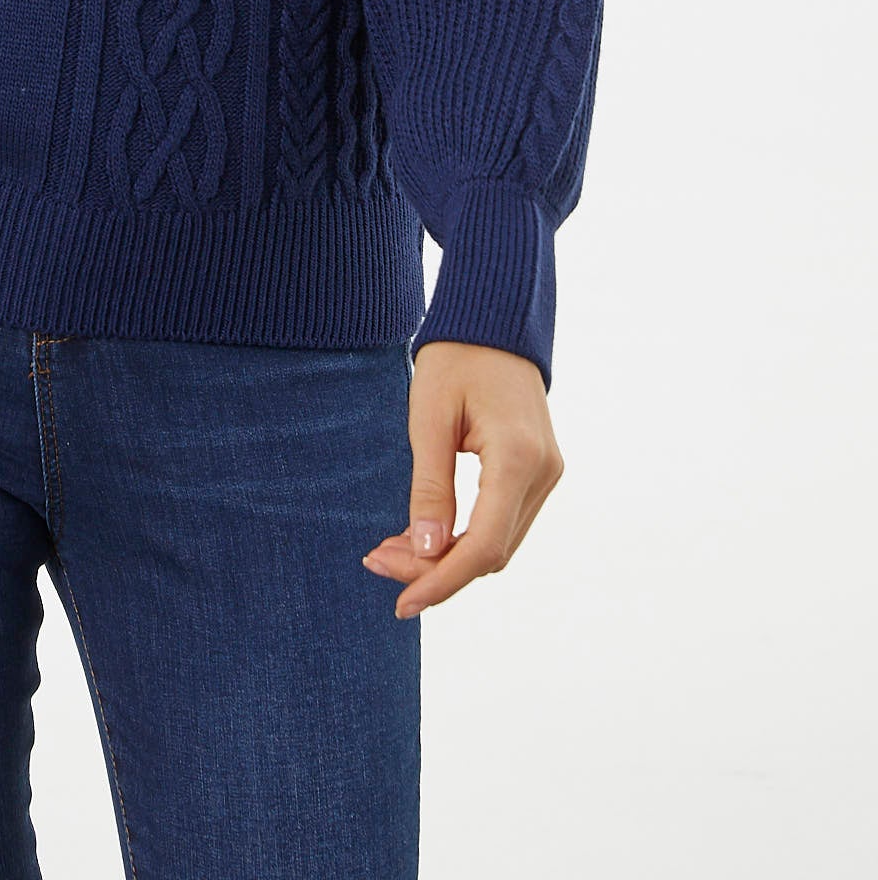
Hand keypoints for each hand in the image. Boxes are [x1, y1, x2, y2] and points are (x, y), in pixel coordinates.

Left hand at [361, 340, 564, 617]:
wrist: (494, 320)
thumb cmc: (457, 357)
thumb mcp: (430, 417)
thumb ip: (430, 487)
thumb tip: (425, 553)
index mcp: (519, 459)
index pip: (485, 545)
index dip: (441, 581)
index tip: (401, 602)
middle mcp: (543, 473)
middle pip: (491, 552)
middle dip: (434, 569)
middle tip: (375, 561)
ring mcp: (546, 474)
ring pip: (498, 542)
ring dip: (446, 556)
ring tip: (389, 550)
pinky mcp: (538, 471)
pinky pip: (502, 521)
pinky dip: (464, 535)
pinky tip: (422, 533)